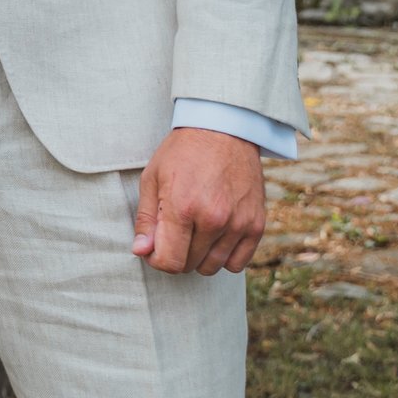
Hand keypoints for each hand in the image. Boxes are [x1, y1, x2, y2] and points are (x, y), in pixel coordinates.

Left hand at [131, 126, 263, 274]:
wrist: (224, 129)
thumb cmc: (183, 153)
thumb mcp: (152, 178)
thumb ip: (147, 219)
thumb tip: (141, 251)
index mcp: (183, 207)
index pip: (169, 262)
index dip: (156, 260)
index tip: (155, 247)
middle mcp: (213, 219)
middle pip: (189, 265)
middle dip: (176, 254)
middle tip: (174, 232)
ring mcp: (238, 223)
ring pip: (213, 267)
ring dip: (199, 256)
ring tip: (195, 231)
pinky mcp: (256, 225)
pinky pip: (238, 263)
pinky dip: (224, 256)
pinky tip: (215, 237)